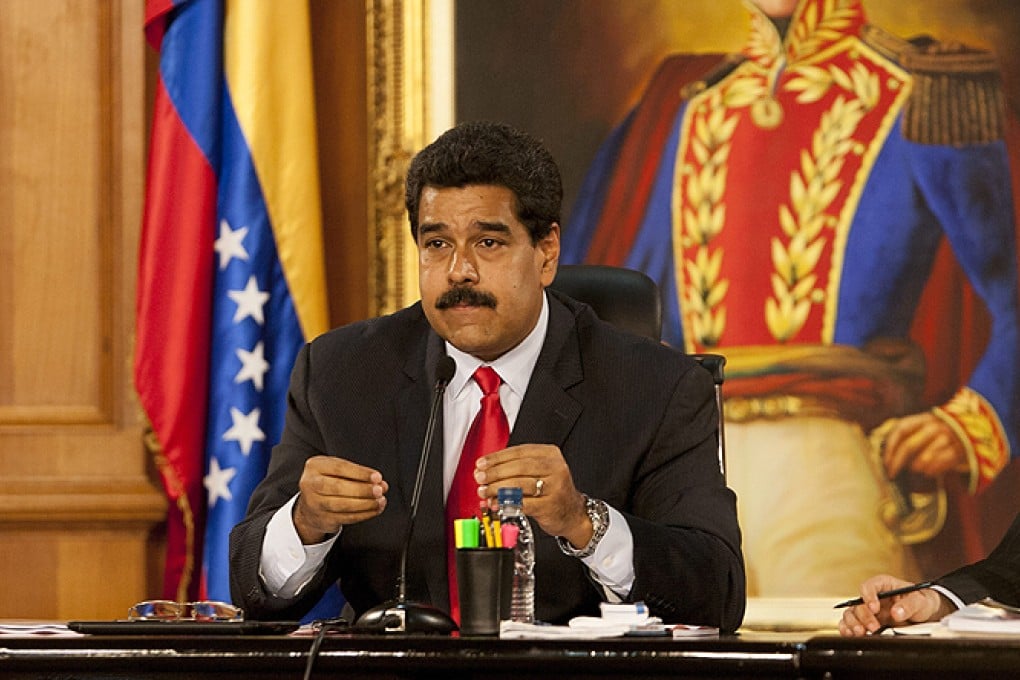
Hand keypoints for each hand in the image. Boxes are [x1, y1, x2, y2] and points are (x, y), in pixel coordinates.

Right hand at [293, 456, 388, 543]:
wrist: (310, 506)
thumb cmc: (328, 482)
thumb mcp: (337, 470)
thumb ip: (357, 474)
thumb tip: (380, 482)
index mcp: (315, 466)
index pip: (339, 468)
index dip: (360, 473)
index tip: (377, 477)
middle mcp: (310, 484)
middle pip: (338, 487)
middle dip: (362, 489)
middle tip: (379, 490)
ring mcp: (314, 504)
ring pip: (342, 505)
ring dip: (366, 504)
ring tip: (380, 501)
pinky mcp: (323, 519)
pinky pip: (346, 518)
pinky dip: (364, 514)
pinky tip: (374, 509)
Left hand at [473, 444, 590, 546]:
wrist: (573, 514)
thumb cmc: (553, 491)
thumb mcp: (541, 471)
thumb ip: (517, 467)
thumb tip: (487, 470)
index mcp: (550, 454)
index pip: (519, 451)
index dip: (497, 457)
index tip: (481, 463)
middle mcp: (555, 468)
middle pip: (519, 467)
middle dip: (495, 472)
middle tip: (480, 477)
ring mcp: (554, 487)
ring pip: (520, 485)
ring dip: (497, 488)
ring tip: (484, 491)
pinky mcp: (550, 506)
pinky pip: (523, 503)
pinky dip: (506, 504)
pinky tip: (496, 504)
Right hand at [838, 574, 949, 636]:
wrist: (924, 615)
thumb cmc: (920, 602)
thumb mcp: (920, 601)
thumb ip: (909, 605)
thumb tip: (896, 613)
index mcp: (882, 585)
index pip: (868, 586)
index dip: (868, 596)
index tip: (875, 608)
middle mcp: (871, 597)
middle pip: (858, 603)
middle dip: (864, 616)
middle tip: (874, 628)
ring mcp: (867, 611)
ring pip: (851, 614)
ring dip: (853, 624)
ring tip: (861, 633)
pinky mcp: (866, 622)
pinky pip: (850, 624)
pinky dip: (848, 629)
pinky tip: (851, 635)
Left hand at [881, 412, 965, 478]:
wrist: (969, 432)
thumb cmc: (937, 435)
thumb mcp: (923, 428)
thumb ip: (906, 438)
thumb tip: (889, 459)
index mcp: (922, 419)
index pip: (900, 430)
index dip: (890, 447)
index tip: (885, 462)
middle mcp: (934, 426)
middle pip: (909, 445)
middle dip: (898, 462)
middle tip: (892, 474)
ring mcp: (948, 437)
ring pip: (925, 456)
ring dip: (916, 467)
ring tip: (913, 470)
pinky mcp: (959, 450)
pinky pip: (941, 463)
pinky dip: (932, 470)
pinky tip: (928, 473)